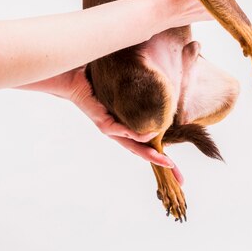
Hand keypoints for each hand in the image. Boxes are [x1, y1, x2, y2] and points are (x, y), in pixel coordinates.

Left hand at [18, 68, 183, 184]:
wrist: (73, 73)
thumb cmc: (96, 76)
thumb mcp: (123, 83)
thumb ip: (137, 84)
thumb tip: (156, 74)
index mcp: (123, 122)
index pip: (144, 140)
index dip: (159, 152)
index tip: (176, 164)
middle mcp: (117, 129)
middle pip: (141, 150)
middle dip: (159, 162)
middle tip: (178, 177)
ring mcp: (110, 127)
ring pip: (133, 145)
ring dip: (150, 153)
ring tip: (165, 159)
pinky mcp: (102, 122)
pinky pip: (122, 131)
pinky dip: (136, 135)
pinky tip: (149, 135)